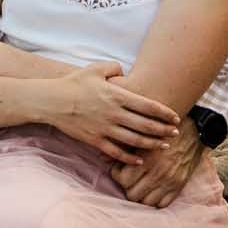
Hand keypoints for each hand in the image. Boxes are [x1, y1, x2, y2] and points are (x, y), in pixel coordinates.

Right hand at [41, 62, 179, 163]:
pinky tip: (140, 159)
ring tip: (164, 145)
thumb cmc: (73, 83)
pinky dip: (131, 157)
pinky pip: (117, 152)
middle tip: (176, 133)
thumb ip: (113, 67)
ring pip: (135, 140)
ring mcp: (105, 129)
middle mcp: (114, 114)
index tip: (175, 117)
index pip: (148, 106)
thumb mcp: (95, 69)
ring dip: (153, 144)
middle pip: (146, 125)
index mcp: (117, 96)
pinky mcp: (96, 140)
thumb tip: (124, 72)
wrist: (52, 101)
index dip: (165, 113)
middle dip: (164, 130)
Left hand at [112, 119, 204, 205]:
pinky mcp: (180, 185)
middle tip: (128, 178)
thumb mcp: (143, 134)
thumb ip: (124, 147)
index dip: (118, 175)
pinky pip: (162, 204)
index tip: (120, 168)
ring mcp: (170, 181)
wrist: (195, 130)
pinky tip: (152, 189)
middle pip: (132, 195)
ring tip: (140, 184)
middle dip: (127, 187)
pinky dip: (155, 200)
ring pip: (146, 202)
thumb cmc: (165, 130)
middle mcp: (158, 174)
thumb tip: (102, 157)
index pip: (123, 180)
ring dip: (141, 195)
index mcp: (147, 160)